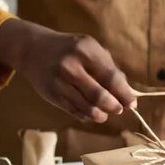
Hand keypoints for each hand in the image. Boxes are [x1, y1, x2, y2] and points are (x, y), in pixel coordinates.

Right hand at [0, 19, 135, 121]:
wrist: (33, 49)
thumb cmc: (70, 49)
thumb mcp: (90, 49)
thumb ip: (109, 68)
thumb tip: (128, 93)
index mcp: (86, 50)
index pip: (111, 77)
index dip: (124, 94)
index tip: (132, 103)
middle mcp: (71, 66)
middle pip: (99, 96)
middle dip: (114, 106)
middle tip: (119, 109)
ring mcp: (60, 82)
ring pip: (87, 108)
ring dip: (101, 115)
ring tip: (105, 114)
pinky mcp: (52, 95)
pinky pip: (75, 111)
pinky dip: (87, 116)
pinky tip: (91, 113)